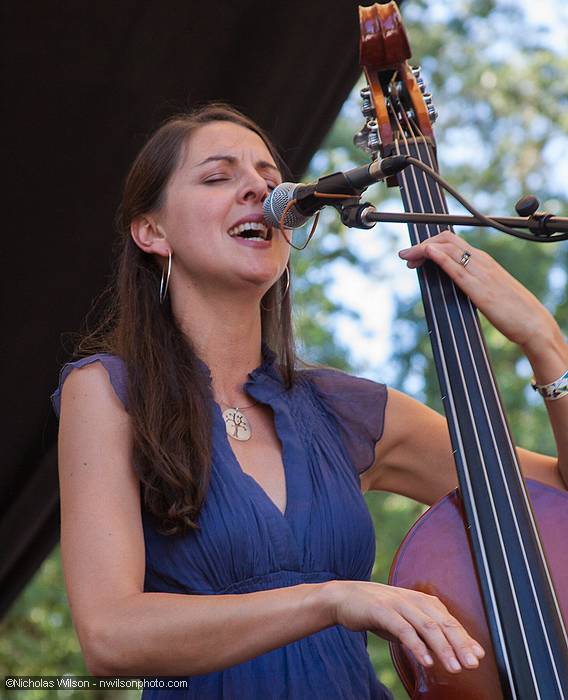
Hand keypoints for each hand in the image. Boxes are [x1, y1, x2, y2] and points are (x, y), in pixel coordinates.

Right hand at [326, 580, 484, 672]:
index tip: (478, 657)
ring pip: (426, 625)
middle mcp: (413, 599)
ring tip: (454, 667)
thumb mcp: (406, 622)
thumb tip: (454, 652)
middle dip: (460, 644)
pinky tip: (425, 660)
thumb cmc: (378, 611)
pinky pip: (403, 629)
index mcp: (422, 601)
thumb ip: (427, 635)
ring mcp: (398, 604)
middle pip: (442, 622)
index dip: (465, 639)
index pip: (449, 621)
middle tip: (472, 664)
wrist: (344, 597)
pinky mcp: (381, 610)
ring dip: (443, 648)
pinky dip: (416, 645)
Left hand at [398, 231, 557, 352]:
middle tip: (406, 257)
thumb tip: (454, 284)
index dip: (429, 243)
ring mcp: (480, 273)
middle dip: (421, 244)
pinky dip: (440, 257)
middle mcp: (481, 261)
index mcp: (483, 260)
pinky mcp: (478, 288)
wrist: (533, 323)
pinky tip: (427, 254)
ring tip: (407, 259)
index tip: (415, 255)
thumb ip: (471, 282)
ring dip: (423, 250)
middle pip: (446, 239)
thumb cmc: (513, 309)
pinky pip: (456, 267)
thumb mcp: (487, 290)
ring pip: (448, 249)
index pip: (452, 240)